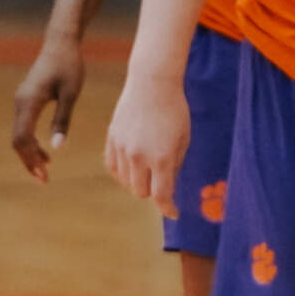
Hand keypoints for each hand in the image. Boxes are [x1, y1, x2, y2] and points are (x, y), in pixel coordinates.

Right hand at [8, 31, 85, 181]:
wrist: (60, 43)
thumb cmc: (69, 65)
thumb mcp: (71, 93)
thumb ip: (63, 118)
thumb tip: (58, 147)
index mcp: (30, 101)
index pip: (23, 138)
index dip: (31, 158)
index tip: (44, 174)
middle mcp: (20, 103)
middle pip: (17, 140)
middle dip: (29, 161)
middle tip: (44, 180)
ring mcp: (21, 102)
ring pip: (19, 135)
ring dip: (30, 153)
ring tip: (45, 170)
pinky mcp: (26, 100)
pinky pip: (23, 127)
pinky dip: (32, 142)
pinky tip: (46, 151)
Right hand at [102, 73, 189, 218]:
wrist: (152, 82)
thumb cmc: (175, 110)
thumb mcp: (183, 138)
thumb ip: (174, 165)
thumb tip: (166, 187)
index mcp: (161, 157)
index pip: (161, 195)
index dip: (168, 208)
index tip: (174, 213)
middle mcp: (139, 156)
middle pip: (141, 192)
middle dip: (153, 191)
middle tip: (162, 181)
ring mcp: (122, 148)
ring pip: (125, 182)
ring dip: (138, 181)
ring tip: (149, 168)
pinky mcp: (111, 139)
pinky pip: (113, 168)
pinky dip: (122, 172)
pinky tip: (132, 166)